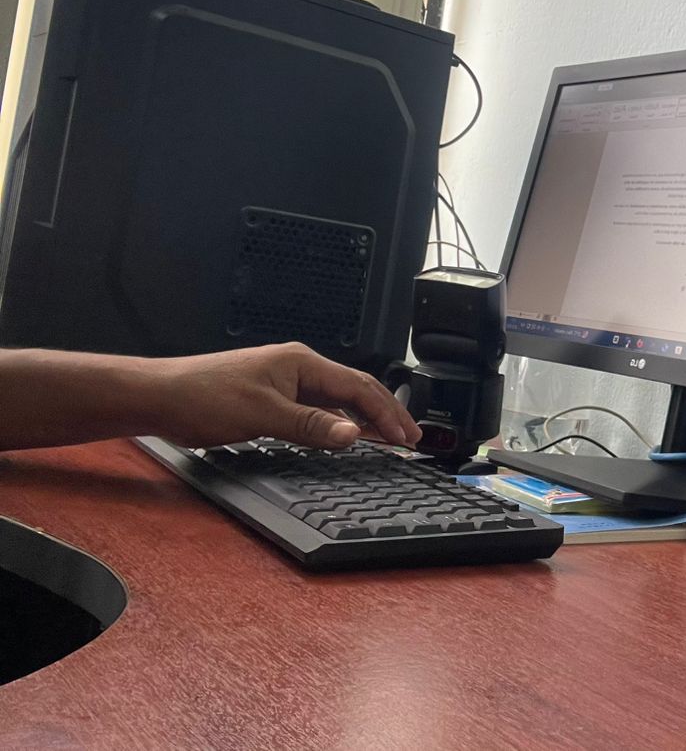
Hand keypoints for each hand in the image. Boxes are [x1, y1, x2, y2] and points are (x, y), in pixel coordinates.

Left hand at [148, 343, 421, 448]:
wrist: (159, 397)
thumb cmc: (202, 396)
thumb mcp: (263, 415)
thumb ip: (311, 426)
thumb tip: (353, 435)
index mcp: (301, 363)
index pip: (358, 387)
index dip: (386, 413)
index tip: (405, 437)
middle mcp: (297, 368)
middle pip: (354, 390)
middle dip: (384, 414)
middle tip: (409, 437)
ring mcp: (285, 383)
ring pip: (337, 400)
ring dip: (363, 420)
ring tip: (386, 438)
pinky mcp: (272, 398)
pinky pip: (317, 409)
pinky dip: (337, 424)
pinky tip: (344, 437)